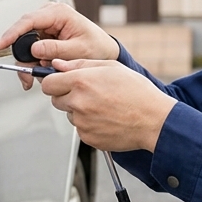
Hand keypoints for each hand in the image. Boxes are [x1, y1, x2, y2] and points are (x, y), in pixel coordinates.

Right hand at [0, 3, 119, 89]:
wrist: (104, 52)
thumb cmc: (97, 46)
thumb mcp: (78, 50)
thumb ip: (56, 49)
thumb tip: (35, 50)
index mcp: (59, 13)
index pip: (29, 20)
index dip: (12, 33)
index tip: (1, 44)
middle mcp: (50, 16)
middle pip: (23, 34)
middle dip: (23, 57)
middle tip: (28, 75)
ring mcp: (45, 26)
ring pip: (25, 45)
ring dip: (30, 62)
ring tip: (41, 73)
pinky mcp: (44, 36)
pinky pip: (31, 50)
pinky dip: (34, 63)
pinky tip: (42, 70)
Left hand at [40, 59, 175, 152]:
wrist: (154, 120)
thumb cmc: (137, 93)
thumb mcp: (110, 67)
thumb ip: (79, 64)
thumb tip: (58, 65)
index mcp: (81, 82)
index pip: (48, 83)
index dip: (54, 81)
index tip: (61, 82)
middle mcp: (78, 103)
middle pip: (55, 100)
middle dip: (66, 96)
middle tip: (88, 93)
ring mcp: (82, 122)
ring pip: (69, 114)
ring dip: (79, 110)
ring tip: (103, 106)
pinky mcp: (87, 137)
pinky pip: (80, 128)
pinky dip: (89, 124)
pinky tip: (106, 118)